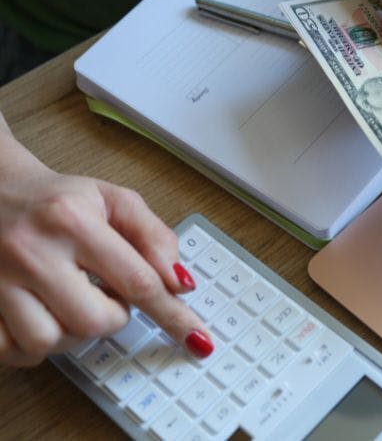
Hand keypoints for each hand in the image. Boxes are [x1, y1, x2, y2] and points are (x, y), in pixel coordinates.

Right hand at [0, 135, 212, 365]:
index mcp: (72, 220)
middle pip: (94, 321)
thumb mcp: (114, 200)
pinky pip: (12, 351)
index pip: (137, 280)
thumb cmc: (59, 198)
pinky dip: (33, 344)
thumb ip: (153, 236)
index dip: (172, 313)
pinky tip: (40, 315)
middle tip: (104, 291)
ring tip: (69, 299)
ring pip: (50, 341)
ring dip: (71, 331)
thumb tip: (180, 282)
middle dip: (113, 316)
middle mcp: (32, 251)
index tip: (195, 338)